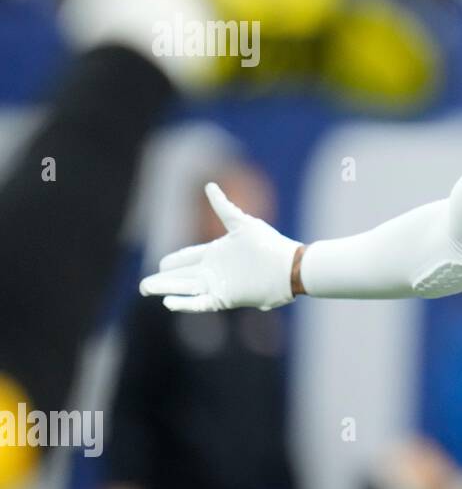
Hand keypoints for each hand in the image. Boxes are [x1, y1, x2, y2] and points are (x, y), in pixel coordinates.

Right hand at [140, 182, 300, 311]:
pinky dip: (186, 303)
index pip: (189, 257)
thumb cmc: (270, 244)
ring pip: (186, 289)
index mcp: (218, 253)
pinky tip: (169, 302)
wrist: (290, 267)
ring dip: (167, 289)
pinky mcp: (227, 298)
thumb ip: (223, 208)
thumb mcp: (243, 224)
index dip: (174, 261)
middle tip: (143, 285)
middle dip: (163, 280)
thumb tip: (209, 186)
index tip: (160, 263)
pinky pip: (201, 303)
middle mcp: (216, 270)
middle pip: (183, 276)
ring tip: (146, 290)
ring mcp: (220, 285)